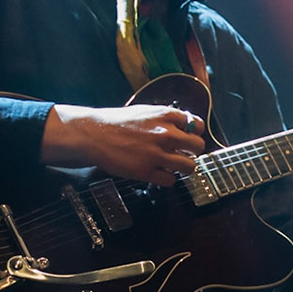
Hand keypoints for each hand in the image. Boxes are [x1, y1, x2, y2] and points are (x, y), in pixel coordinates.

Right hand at [43, 102, 207, 185]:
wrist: (94, 134)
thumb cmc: (117, 123)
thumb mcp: (145, 111)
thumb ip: (166, 118)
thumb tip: (186, 125)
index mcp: (165, 115)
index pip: (196, 124)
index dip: (195, 132)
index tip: (190, 137)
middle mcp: (164, 134)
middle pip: (198, 146)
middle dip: (193, 151)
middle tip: (184, 153)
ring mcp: (156, 154)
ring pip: (189, 166)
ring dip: (184, 167)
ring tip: (175, 166)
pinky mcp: (146, 171)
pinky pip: (170, 180)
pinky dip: (167, 178)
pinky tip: (160, 172)